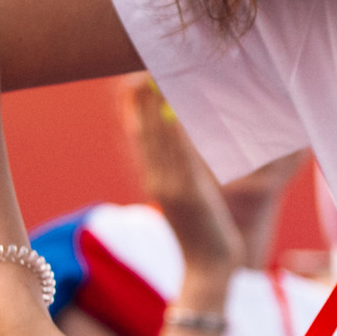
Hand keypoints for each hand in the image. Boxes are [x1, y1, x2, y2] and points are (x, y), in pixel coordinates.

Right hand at [116, 79, 242, 279]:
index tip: (128, 83)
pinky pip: (180, 154)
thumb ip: (181, 172)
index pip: (138, 139)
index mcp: (154, 181)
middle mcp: (156, 181)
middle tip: (134, 68)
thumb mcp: (187, 196)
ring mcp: (170, 187)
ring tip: (150, 77)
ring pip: (158, 139)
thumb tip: (184, 142)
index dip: (131, 110)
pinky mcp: (188, 192)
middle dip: (137, 101)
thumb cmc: (203, 230)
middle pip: (143, 133)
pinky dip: (175, 130)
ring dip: (153, 107)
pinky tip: (173, 108)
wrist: (208, 267)